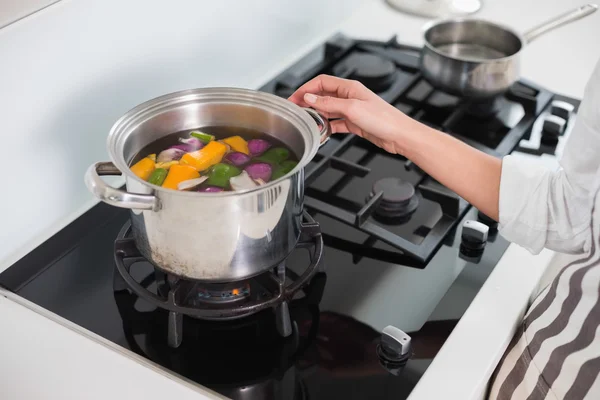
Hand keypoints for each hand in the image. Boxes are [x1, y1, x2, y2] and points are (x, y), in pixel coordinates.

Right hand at [288, 74, 413, 154]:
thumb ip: (329, 103)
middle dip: (308, 102)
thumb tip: (310, 98)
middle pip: (323, 95)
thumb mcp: (352, 109)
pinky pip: (336, 123)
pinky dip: (327, 127)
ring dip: (317, 115)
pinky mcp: (354, 123)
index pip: (321, 82)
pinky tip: (322, 132)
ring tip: (306, 121)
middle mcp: (350, 97)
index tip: (294, 98)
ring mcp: (352, 110)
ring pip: (328, 110)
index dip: (306, 89)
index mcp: (349, 88)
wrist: (399, 135)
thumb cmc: (383, 119)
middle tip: (296, 111)